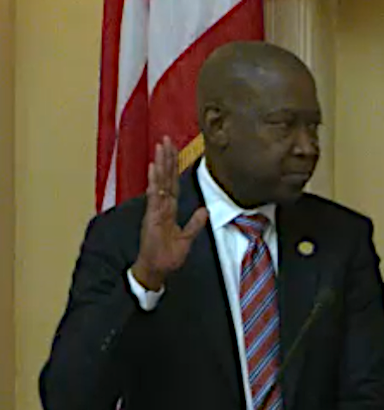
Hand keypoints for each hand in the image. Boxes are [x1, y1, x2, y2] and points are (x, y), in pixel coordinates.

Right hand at [131, 137, 207, 290]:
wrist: (156, 270)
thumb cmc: (168, 256)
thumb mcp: (187, 238)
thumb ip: (195, 223)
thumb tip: (205, 211)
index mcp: (169, 210)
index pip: (172, 184)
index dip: (174, 168)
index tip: (174, 151)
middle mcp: (161, 206)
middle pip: (165, 178)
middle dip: (166, 159)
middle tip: (166, 139)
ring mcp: (155, 210)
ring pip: (159, 183)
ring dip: (160, 165)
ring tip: (161, 147)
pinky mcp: (152, 217)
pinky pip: (154, 197)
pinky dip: (154, 182)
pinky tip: (153, 169)